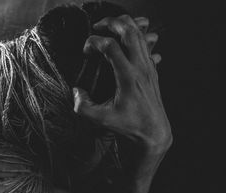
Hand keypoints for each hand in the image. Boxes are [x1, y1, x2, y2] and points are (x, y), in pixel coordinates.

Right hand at [73, 15, 171, 153]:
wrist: (153, 132)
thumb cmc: (128, 126)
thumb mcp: (101, 119)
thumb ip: (82, 106)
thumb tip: (76, 90)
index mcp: (128, 77)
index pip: (111, 46)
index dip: (94, 42)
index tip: (86, 51)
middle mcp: (141, 68)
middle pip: (129, 31)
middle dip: (111, 23)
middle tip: (97, 26)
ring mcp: (149, 67)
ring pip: (139, 34)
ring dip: (124, 26)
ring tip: (109, 28)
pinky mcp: (152, 70)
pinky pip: (145, 44)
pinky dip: (135, 36)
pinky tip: (124, 41)